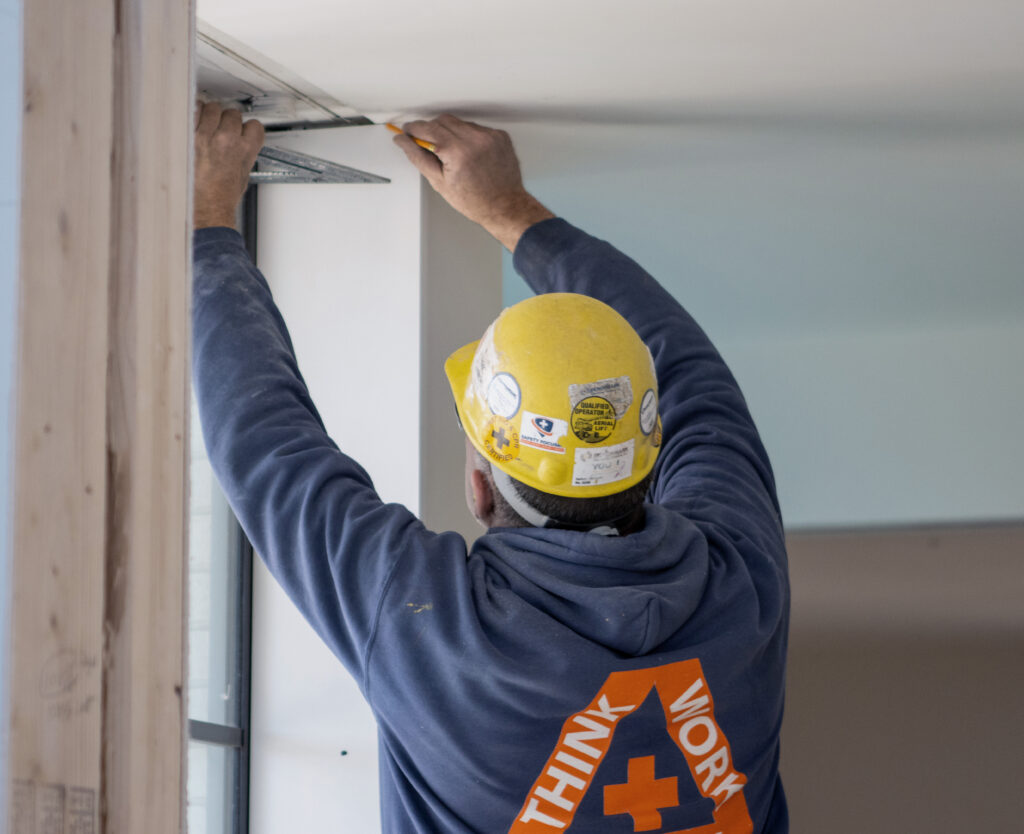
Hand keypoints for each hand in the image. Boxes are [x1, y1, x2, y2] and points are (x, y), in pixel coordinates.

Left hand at [194, 102, 264, 229]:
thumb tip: (238, 142)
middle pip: (232, 113)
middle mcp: (226, 140)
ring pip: (213, 108)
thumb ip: (242, 154)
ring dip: (211, 114)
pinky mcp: (187, 135)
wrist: (203, 207)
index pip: (254, 125)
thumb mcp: (243, 175)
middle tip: (222, 130)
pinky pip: (193, 110)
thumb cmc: (221, 197)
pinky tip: (194, 120)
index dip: (247, 129)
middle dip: (228, 121)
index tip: (242, 131)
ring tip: (206, 124)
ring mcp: (205, 136)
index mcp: (244, 150)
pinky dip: (194, 112)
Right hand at [393, 114, 553, 249]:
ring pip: (459, 123)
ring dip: (450, 133)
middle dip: (431, 130)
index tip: (407, 130)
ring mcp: (490, 136)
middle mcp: (476, 139)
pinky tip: (470, 154)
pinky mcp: (500, 136)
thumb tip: (403, 141)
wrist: (505, 206)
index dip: (414, 128)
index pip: (428, 128)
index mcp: (458, 152)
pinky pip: (476, 128)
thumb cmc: (475, 202)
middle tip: (428, 147)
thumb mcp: (439, 182)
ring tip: (453, 155)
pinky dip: (468, 137)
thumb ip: (418, 157)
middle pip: (443, 121)